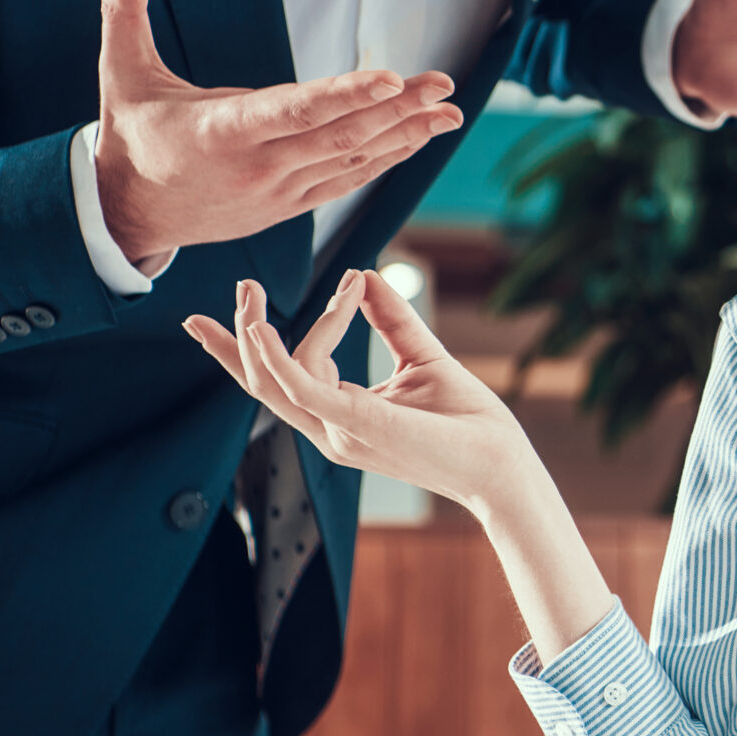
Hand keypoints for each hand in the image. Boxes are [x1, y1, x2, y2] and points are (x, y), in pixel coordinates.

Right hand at [95, 0, 461, 269]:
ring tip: (450, 110)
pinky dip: (386, 159)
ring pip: (353, 160)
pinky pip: (348, 181)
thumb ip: (124, 11)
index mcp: (221, 132)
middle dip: (397, 108)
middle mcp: (258, 165)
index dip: (346, 96)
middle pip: (339, 135)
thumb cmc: (132, 136)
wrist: (130, 215)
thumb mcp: (122, 74)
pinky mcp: (291, 206)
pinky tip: (418, 137)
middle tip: (443, 83)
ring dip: (406, 134)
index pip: (294, 110)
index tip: (392, 78)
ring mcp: (279, 191)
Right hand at [185, 270, 542, 517]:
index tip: (251, 291)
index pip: (277, 382)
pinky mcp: (357, 424)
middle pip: (261, 385)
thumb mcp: (422, 356)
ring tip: (251, 290)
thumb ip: (391, 318)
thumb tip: (363, 274)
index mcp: (340, 416)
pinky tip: (263, 330)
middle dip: (235, 339)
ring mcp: (339, 430)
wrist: (501, 461)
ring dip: (256, 334)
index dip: (245, 347)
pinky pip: (303, 389)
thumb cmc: (466, 420)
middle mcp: (330, 428)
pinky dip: (279, 359)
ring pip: (273, 382)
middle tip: (240, 286)